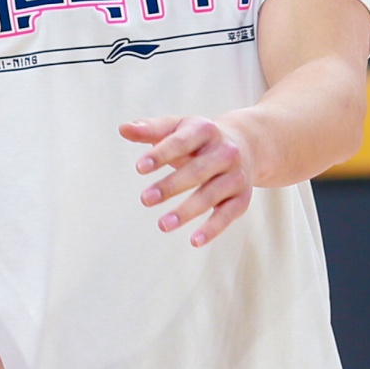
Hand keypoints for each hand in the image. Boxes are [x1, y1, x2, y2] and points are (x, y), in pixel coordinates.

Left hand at [120, 115, 253, 246]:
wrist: (246, 144)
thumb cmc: (199, 138)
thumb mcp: (177, 127)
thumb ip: (150, 130)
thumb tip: (123, 129)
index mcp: (205, 130)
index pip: (181, 142)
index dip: (160, 155)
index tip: (139, 168)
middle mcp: (225, 151)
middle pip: (197, 170)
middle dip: (171, 186)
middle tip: (145, 199)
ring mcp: (236, 175)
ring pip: (211, 195)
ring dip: (187, 211)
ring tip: (162, 224)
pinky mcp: (242, 197)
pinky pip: (228, 215)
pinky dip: (213, 228)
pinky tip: (194, 240)